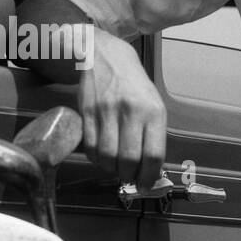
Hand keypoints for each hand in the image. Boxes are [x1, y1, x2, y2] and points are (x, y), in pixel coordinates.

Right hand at [78, 29, 166, 188]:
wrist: (105, 55)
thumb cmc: (133, 83)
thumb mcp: (152, 102)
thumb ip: (152, 133)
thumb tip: (149, 168)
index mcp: (153, 111)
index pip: (153, 154)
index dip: (149, 176)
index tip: (146, 184)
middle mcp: (131, 112)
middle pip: (129, 160)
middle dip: (129, 176)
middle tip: (129, 178)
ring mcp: (106, 112)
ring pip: (107, 157)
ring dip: (111, 170)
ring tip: (115, 168)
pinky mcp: (87, 113)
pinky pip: (90, 147)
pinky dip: (95, 159)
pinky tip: (101, 156)